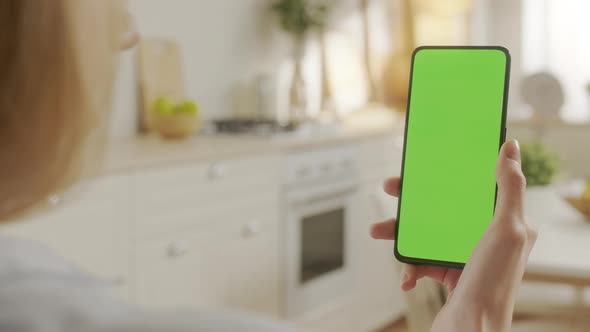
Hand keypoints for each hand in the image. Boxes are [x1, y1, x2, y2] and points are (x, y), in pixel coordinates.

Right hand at [371, 140, 536, 331]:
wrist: (471, 330)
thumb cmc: (494, 284)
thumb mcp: (508, 230)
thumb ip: (510, 188)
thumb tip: (510, 148)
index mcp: (503, 223)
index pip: (473, 187)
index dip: (449, 171)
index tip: (425, 162)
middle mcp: (484, 237)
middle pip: (443, 206)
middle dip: (413, 199)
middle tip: (390, 187)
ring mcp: (463, 256)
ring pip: (426, 233)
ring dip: (399, 232)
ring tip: (377, 230)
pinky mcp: (446, 274)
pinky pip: (421, 261)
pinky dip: (409, 267)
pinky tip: (406, 276)